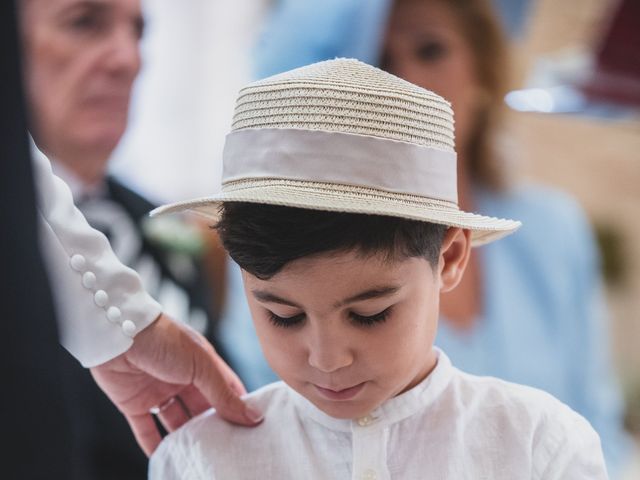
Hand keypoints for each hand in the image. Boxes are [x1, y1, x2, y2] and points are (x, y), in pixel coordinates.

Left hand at [90, 313, 262, 454]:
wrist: (117, 333)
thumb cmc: (164, 339)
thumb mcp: (201, 365)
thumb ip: (224, 394)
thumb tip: (253, 416)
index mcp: (202, 364)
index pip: (226, 390)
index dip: (238, 408)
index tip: (252, 430)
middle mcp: (182, 378)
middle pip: (202, 409)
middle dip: (213, 427)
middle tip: (227, 450)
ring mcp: (158, 391)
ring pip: (176, 422)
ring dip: (186, 439)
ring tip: (200, 459)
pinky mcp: (134, 403)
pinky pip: (146, 429)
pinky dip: (154, 445)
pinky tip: (166, 459)